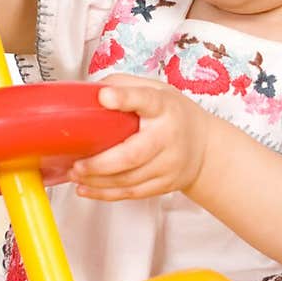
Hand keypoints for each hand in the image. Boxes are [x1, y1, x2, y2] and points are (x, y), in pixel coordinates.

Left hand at [69, 75, 209, 200]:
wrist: (206, 149)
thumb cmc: (176, 117)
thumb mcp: (158, 91)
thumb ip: (126, 86)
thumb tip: (90, 90)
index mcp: (164, 107)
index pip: (145, 100)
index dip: (124, 98)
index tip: (104, 96)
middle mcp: (167, 136)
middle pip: (133, 154)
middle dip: (100, 163)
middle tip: (78, 164)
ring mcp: (167, 164)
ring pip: (129, 179)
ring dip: (97, 180)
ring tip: (75, 175)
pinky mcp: (164, 184)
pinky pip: (132, 193)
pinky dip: (106, 194)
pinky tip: (88, 189)